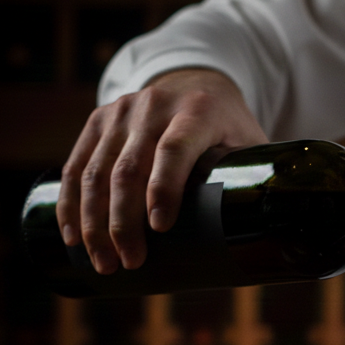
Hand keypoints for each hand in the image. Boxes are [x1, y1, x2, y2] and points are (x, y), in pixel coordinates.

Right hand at [56, 67, 267, 273]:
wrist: (195, 82)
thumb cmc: (228, 128)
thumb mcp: (248, 143)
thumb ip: (257, 179)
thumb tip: (274, 237)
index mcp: (198, 110)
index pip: (174, 149)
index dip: (164, 187)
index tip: (160, 227)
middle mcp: (154, 106)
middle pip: (128, 168)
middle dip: (123, 221)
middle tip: (128, 262)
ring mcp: (121, 111)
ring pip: (96, 171)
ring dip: (93, 222)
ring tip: (103, 262)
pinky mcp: (98, 121)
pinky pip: (75, 165)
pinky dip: (70, 204)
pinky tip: (73, 236)